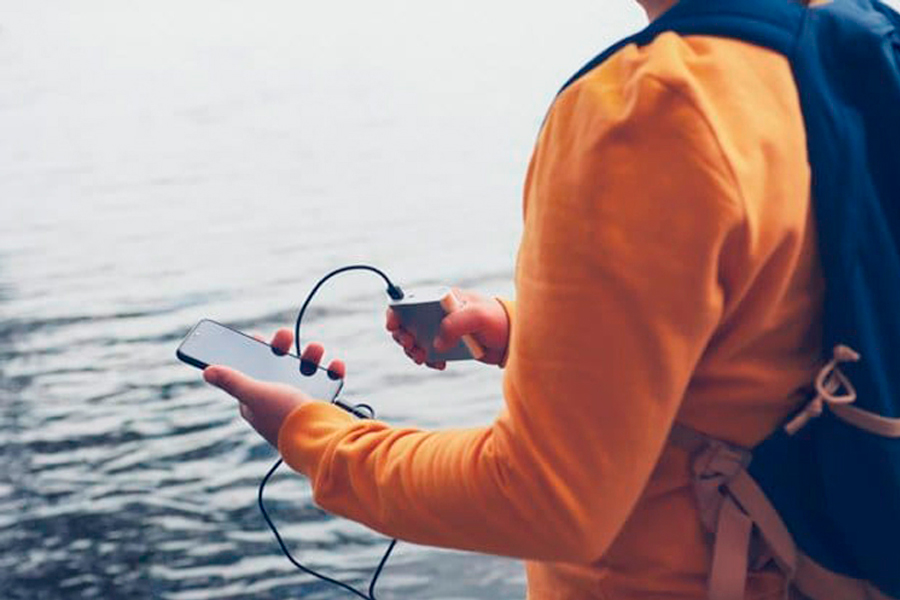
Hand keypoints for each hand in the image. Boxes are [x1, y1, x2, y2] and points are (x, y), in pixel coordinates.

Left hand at [202, 328, 345, 446]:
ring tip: (316, 349)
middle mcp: (277, 403)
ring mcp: (301, 405)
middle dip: (282, 348)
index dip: (252, 355)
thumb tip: (207, 371)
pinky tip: (334, 366)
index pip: (249, 375)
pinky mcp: (322, 406)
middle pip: (277, 369)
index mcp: (256, 403)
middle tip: (284, 336)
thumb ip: (233, 381)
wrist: (321, 441)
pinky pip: (328, 383)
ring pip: (304, 372)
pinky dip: (332, 372)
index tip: (257, 337)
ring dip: (310, 356)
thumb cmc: (284, 417)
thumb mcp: (254, 394)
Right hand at [386, 288, 510, 369]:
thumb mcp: (478, 317)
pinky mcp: (447, 344)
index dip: (397, 311)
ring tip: (423, 358)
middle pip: (408, 322)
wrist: (512, 339)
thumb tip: (436, 343)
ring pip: (416, 339)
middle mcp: (438, 312)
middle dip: (404, 336)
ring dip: (414, 350)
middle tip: (411, 346)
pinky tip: (438, 364)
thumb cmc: (498, 320)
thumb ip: (455, 324)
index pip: (412, 299)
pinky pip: (429, 352)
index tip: (394, 326)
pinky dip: (428, 360)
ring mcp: (442, 329)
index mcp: (442, 298)